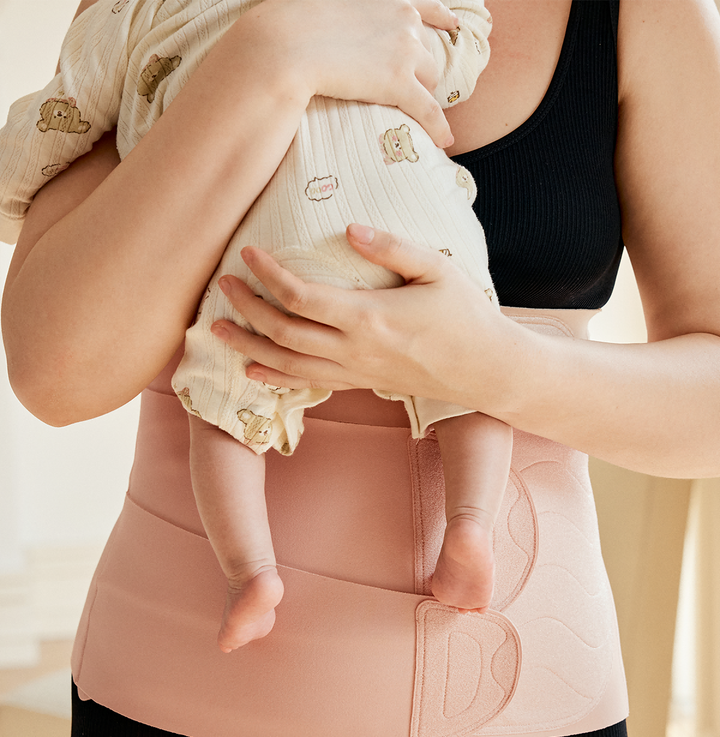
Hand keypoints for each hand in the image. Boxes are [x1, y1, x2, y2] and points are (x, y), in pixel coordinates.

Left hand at [211, 225, 510, 408]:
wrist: (486, 370)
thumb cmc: (466, 315)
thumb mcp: (438, 269)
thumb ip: (393, 247)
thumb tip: (350, 227)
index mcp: (370, 317)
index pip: (302, 297)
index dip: (269, 275)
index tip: (247, 252)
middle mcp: (355, 350)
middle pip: (284, 332)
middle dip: (247, 310)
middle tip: (223, 284)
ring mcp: (355, 372)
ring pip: (288, 364)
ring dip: (249, 347)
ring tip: (218, 330)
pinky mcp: (360, 383)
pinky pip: (309, 383)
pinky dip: (276, 378)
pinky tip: (252, 370)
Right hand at [266, 0, 457, 146]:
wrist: (289, 43)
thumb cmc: (299, 23)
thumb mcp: (334, 4)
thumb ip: (351, 12)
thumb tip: (343, 24)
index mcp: (392, 0)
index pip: (428, 9)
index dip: (442, 21)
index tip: (452, 25)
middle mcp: (405, 22)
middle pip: (427, 53)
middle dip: (420, 71)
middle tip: (407, 87)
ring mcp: (405, 53)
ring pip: (430, 81)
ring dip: (422, 95)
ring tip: (412, 112)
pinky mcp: (399, 84)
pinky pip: (429, 111)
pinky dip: (439, 127)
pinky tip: (444, 140)